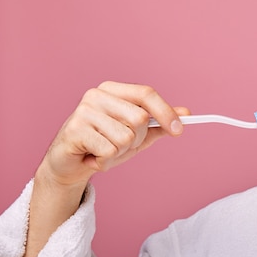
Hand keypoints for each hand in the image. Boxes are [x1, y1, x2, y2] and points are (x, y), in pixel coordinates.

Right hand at [39, 81, 187, 189]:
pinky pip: (109, 151)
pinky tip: (93, 158)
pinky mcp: (74, 130)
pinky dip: (106, 161)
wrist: (70, 165)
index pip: (146, 93)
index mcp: (113, 90)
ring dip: (120, 153)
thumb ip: (160, 123)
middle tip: (120, 145)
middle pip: (140, 118)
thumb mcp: (137, 135)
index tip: (179, 130)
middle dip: (137, 139)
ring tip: (104, 151)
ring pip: (126, 137)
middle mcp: (97, 95)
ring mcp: (84, 111)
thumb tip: (186, 113)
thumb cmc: (105, 145)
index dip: (166, 112)